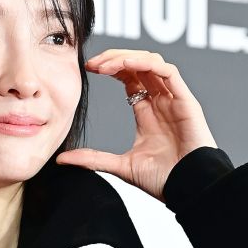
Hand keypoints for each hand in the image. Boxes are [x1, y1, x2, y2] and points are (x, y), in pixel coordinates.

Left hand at [56, 49, 217, 201]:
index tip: (88, 69)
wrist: (186, 190)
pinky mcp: (186, 102)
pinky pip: (169, 72)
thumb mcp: (120, 166)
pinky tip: (127, 64)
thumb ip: (92, 159)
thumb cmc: (163, 180)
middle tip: (93, 63)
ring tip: (105, 64)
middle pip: (139, 65)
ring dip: (127, 57)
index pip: (129, 78)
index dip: (110, 68)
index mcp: (148, 112)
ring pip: (152, 63)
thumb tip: (61, 159)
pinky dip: (148, 63)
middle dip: (115, 59)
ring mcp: (174, 100)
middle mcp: (162, 102)